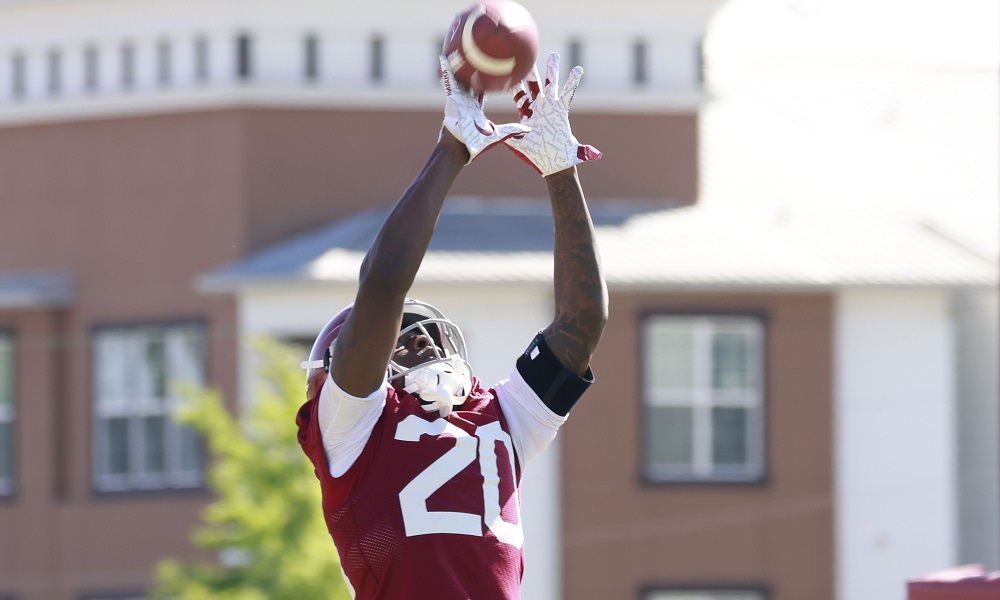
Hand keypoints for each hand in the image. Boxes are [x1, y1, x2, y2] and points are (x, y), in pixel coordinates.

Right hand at [439, 55, 529, 163]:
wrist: (459, 149)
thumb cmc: (476, 145)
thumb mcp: (498, 135)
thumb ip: (512, 130)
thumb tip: (528, 130)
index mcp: (475, 108)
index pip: (483, 89)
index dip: (488, 80)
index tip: (493, 70)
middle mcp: (465, 100)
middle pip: (470, 79)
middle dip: (472, 66)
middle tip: (476, 52)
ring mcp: (458, 99)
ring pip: (458, 77)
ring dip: (457, 63)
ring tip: (457, 46)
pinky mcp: (451, 98)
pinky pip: (449, 81)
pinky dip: (445, 70)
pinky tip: (442, 57)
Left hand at [504, 52, 601, 176]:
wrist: (553, 162)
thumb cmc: (536, 155)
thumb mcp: (517, 144)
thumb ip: (507, 135)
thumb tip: (491, 132)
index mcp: (527, 113)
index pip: (518, 94)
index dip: (514, 83)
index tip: (508, 69)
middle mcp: (539, 107)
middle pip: (533, 85)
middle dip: (530, 71)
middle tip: (527, 55)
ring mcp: (551, 108)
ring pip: (551, 85)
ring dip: (552, 71)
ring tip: (554, 55)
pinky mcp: (561, 111)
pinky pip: (568, 94)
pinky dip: (573, 82)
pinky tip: (578, 70)